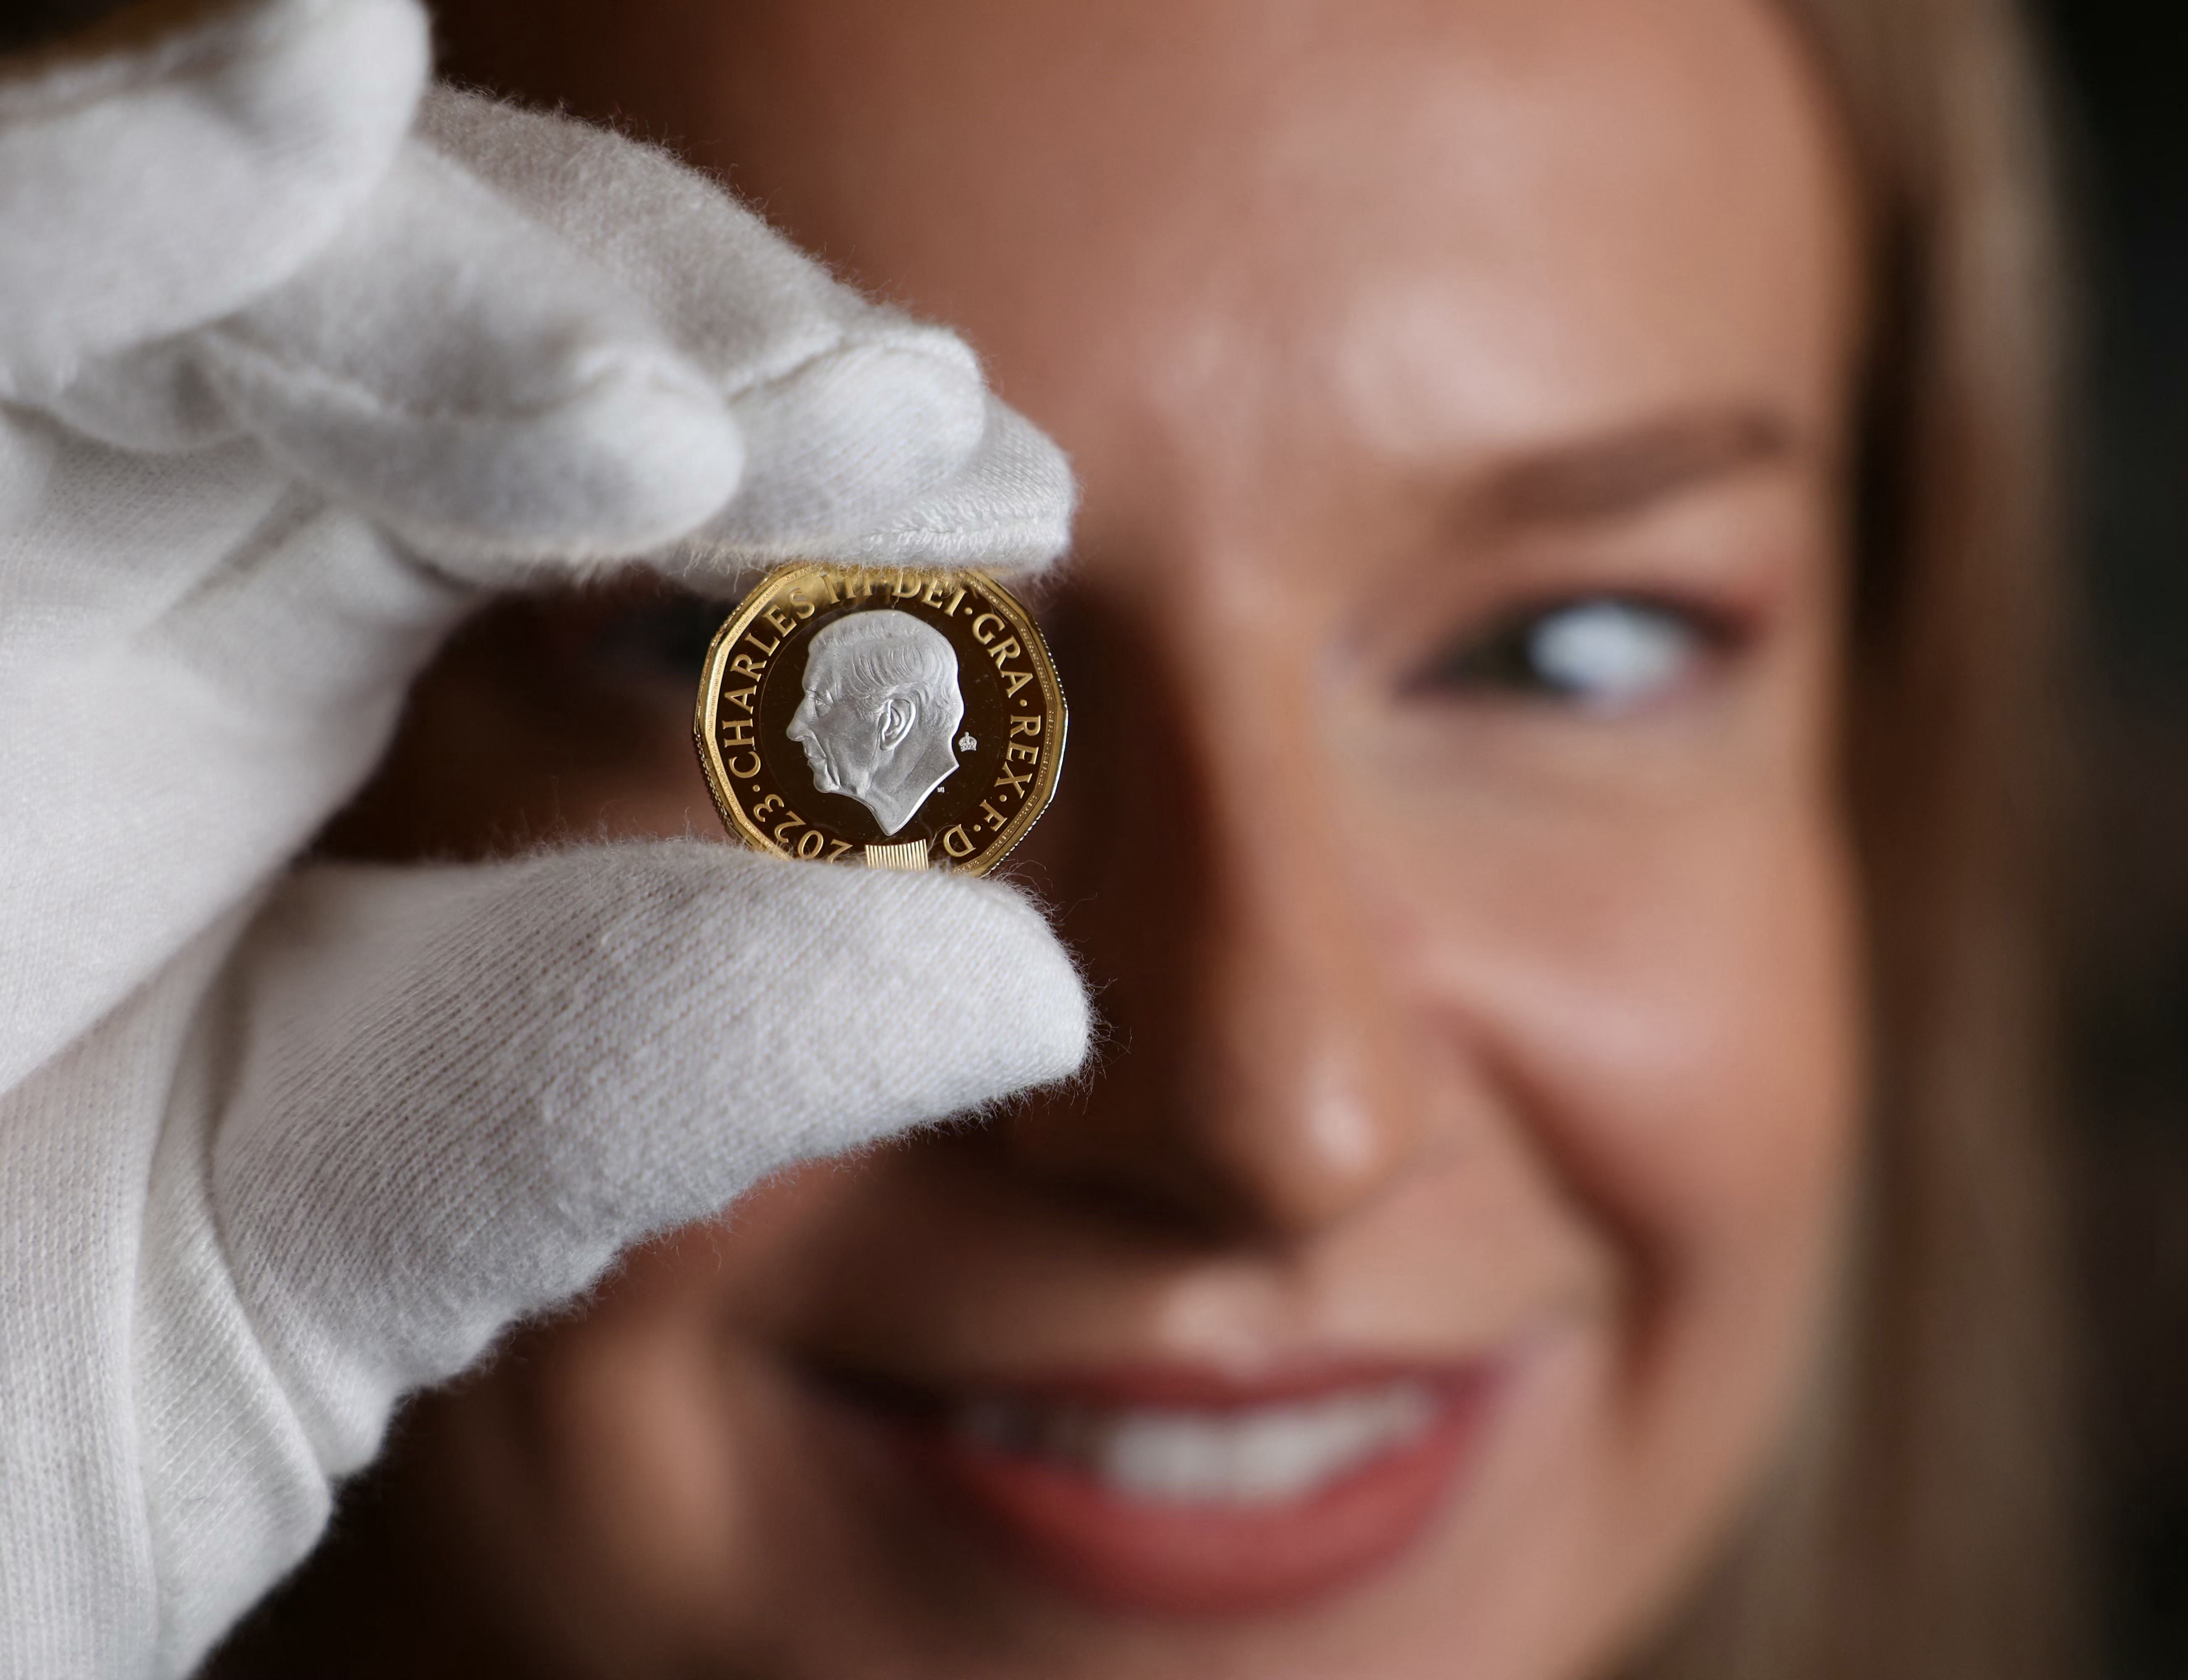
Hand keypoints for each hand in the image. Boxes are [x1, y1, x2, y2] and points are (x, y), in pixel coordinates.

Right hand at [0, 3, 1088, 1673]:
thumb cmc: (3, 1394)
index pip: (571, 454)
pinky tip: (316, 63)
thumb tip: (1030, 984)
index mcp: (267, 658)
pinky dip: (99, 175)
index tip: (1014, 505)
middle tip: (915, 424)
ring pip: (219, 255)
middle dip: (685, 335)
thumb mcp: (363, 1229)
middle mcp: (114, 530)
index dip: (800, 456)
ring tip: (678, 416)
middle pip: (440, 307)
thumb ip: (648, 1073)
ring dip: (465, 290)